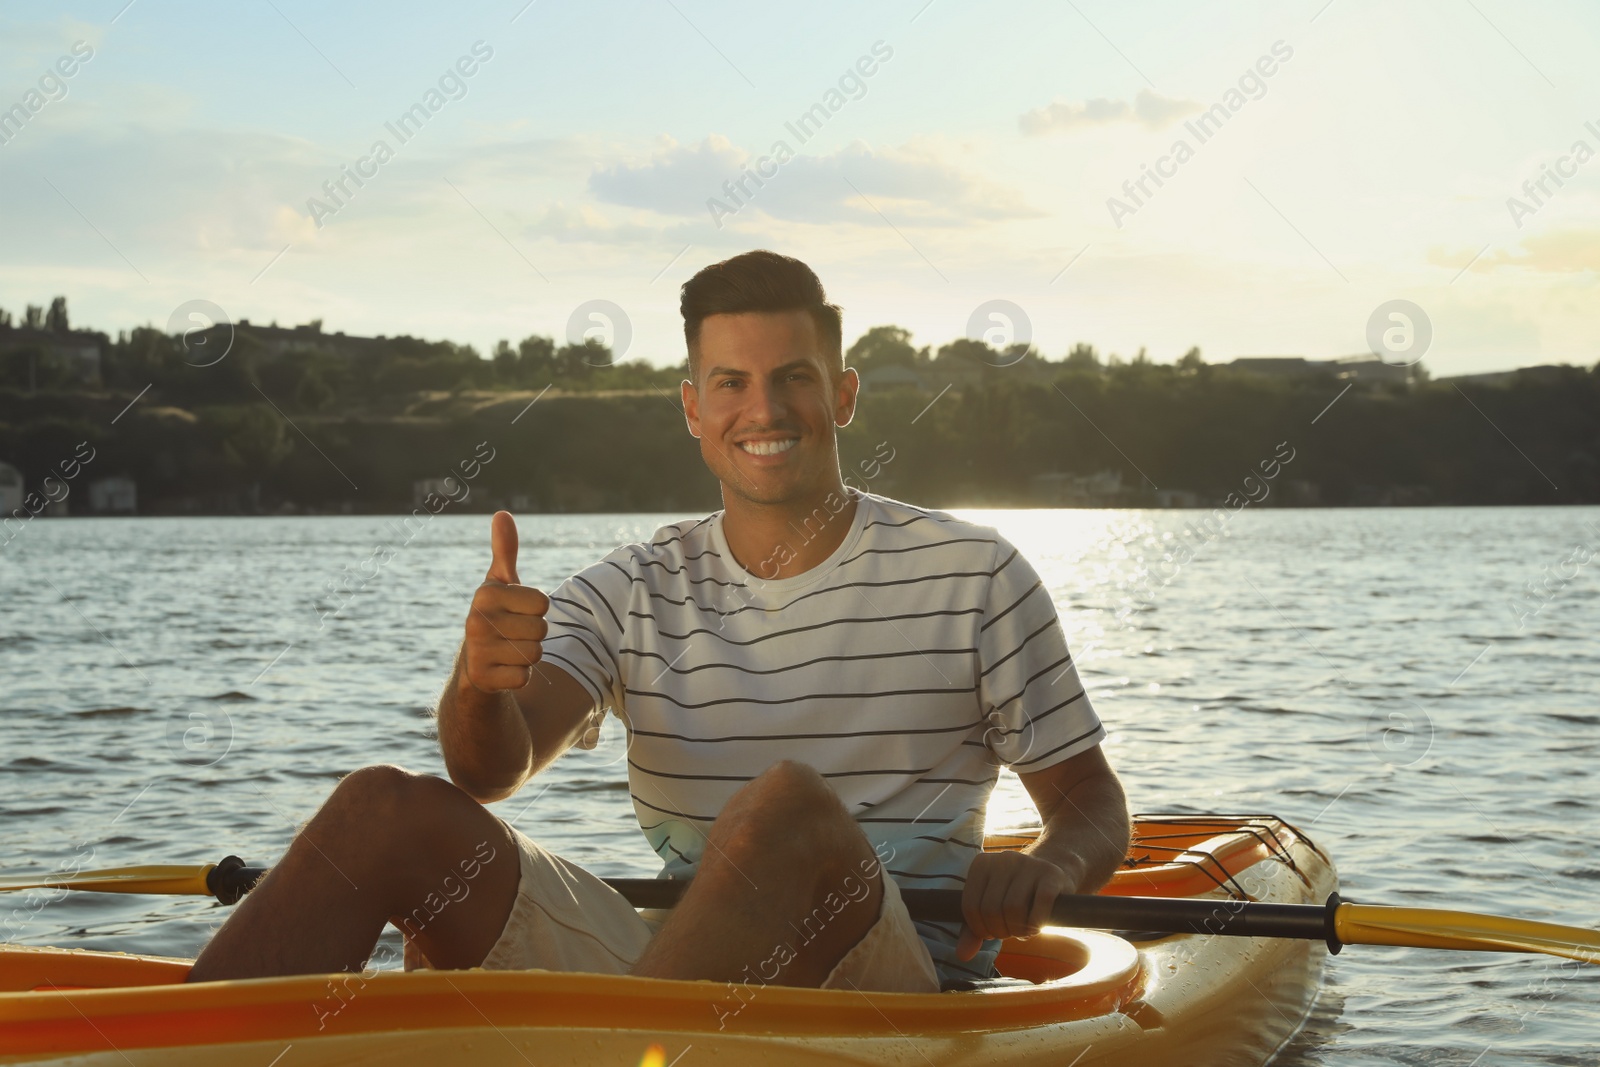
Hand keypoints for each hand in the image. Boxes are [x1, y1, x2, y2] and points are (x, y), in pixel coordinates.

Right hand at [462, 511, 549, 692]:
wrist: (475, 664)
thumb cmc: (496, 616)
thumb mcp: (500, 583)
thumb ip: (505, 550)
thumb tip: (502, 513)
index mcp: (486, 594)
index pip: (543, 603)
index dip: (537, 610)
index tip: (517, 612)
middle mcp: (476, 621)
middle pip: (541, 629)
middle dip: (534, 634)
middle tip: (513, 634)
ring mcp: (478, 651)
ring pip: (535, 654)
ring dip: (528, 655)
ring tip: (509, 650)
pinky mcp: (483, 678)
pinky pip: (524, 677)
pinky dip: (520, 675)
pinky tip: (504, 669)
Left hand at [955, 849, 1073, 959]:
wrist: (1053, 876)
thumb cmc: (1016, 897)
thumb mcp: (991, 910)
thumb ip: (973, 931)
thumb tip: (962, 955)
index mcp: (982, 864)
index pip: (970, 906)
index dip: (980, 929)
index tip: (991, 932)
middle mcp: (1003, 859)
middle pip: (991, 909)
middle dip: (1000, 931)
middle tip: (1009, 933)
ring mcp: (1028, 864)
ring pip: (1014, 908)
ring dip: (1018, 930)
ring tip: (1022, 931)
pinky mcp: (1051, 874)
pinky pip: (1040, 905)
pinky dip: (1036, 924)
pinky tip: (1036, 926)